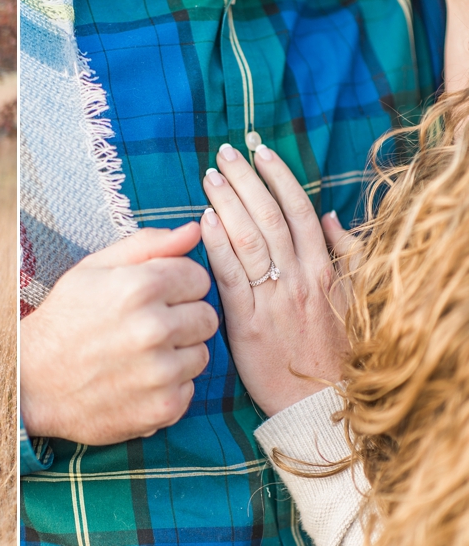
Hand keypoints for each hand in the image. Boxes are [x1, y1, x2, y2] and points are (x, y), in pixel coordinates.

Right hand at [20, 224, 218, 445]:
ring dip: (178, 353)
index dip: (178, 284)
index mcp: (140, 287)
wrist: (32, 382)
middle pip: (208, 316)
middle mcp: (154, 329)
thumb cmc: (65, 319)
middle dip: (183, 318)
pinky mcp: (163, 408)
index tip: (156, 296)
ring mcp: (160, 372)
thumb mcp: (94, 269)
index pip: (199, 278)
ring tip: (141, 354)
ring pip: (202, 354)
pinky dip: (169, 386)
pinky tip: (138, 380)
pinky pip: (190, 389)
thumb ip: (148, 245)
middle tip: (148, 326)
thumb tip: (195, 230)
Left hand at [200, 144, 349, 415]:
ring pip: (250, 239)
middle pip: (270, 216)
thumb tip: (330, 216)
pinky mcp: (248, 320)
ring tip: (210, 177)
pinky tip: (204, 221)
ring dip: (228, 202)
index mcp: (323, 269)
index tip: (260, 152)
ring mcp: (273, 297)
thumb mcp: (351, 299)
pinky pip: (231, 275)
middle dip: (246, 180)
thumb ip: (345, 256)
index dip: (278, 177)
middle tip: (225, 153)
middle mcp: (299, 277)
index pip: (299, 211)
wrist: (319, 402)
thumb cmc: (332, 349)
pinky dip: (218, 244)